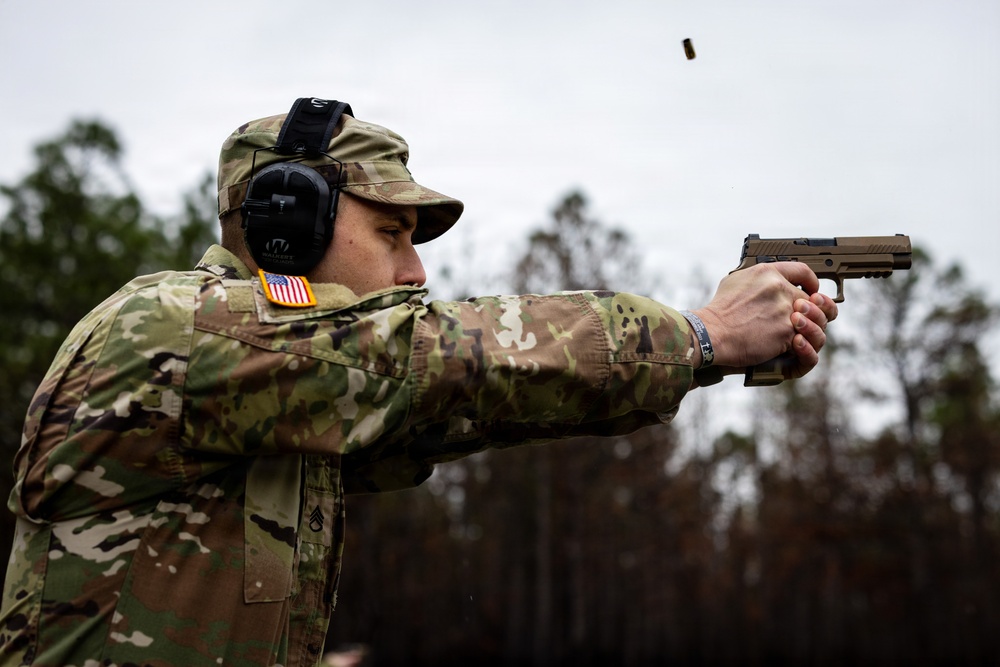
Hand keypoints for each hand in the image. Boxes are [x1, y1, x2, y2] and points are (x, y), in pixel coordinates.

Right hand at [690, 263, 837, 378]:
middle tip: (799, 318)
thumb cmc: (719, 310)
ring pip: (811, 319)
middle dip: (806, 310)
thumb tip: (769, 281)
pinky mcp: (786, 332)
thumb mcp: (735, 280)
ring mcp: (785, 310)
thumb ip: (759, 278)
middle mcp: (779, 288)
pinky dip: (795, 343)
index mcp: (768, 273)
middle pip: (809, 298)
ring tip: (796, 332)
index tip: (811, 289)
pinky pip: (802, 337)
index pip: (803, 270)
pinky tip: (785, 344)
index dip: (811, 281)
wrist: (712, 333)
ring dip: (806, 327)